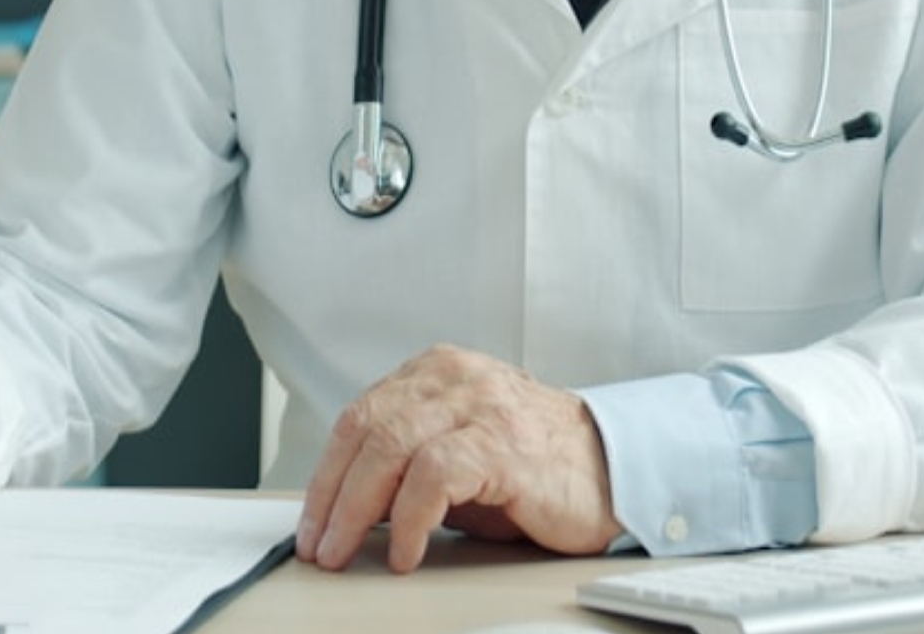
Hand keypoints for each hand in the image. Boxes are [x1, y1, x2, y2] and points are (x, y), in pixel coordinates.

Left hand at [295, 343, 621, 572]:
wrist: (611, 468)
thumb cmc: (533, 465)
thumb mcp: (458, 450)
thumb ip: (407, 462)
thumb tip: (348, 509)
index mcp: (436, 372)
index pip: (359, 416)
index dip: (326, 474)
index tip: (311, 522)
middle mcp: (453, 378)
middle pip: (366, 428)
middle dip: (331, 494)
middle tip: (320, 546)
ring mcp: (479, 405)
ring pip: (391, 446)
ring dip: (357, 508)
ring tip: (346, 552)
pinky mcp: (503, 442)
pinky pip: (436, 474)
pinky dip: (411, 517)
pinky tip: (407, 550)